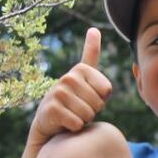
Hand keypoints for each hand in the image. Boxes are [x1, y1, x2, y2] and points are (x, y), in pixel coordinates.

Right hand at [29, 28, 112, 144]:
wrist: (50, 123)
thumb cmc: (74, 101)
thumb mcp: (85, 78)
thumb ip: (91, 54)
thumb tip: (94, 29)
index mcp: (81, 69)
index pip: (107, 90)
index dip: (101, 99)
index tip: (88, 97)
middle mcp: (68, 77)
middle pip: (98, 103)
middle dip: (92, 111)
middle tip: (78, 109)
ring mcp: (58, 92)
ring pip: (88, 114)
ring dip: (83, 119)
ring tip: (72, 115)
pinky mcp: (51, 109)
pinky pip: (78, 123)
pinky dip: (75, 127)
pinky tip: (64, 123)